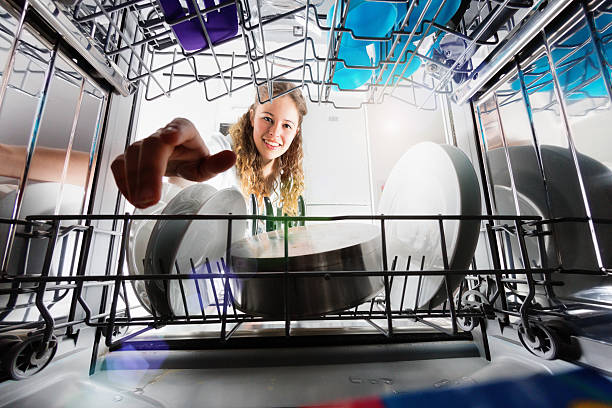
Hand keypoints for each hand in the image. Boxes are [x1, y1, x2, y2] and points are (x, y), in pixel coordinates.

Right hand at [111, 118, 235, 208]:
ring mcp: (143, 143)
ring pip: (132, 155)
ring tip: (144, 202)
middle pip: (151, 147)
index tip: (168, 138)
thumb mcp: (206, 165)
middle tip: (150, 196)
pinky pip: (120, 165)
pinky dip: (124, 182)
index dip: (174, 132)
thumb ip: (217, 164)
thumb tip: (230, 158)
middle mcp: (161, 134)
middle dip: (149, 172)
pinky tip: (133, 198)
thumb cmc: (192, 160)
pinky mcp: (130, 155)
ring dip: (135, 181)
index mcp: (184, 130)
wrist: (177, 160)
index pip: (179, 128)